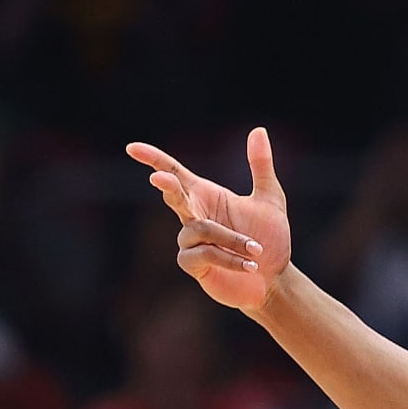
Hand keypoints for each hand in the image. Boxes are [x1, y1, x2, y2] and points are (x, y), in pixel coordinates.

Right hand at [127, 128, 292, 310]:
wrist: (275, 278)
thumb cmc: (270, 239)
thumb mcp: (271, 199)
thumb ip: (261, 167)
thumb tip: (258, 130)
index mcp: (205, 195)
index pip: (174, 172)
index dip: (153, 159)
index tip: (132, 148)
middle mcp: (193, 215)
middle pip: (174, 195)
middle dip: (168, 187)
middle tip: (159, 179)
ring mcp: (190, 241)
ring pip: (200, 229)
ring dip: (232, 239)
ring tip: (257, 250)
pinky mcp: (193, 265)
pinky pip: (205, 254)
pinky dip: (229, 258)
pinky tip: (249, 266)